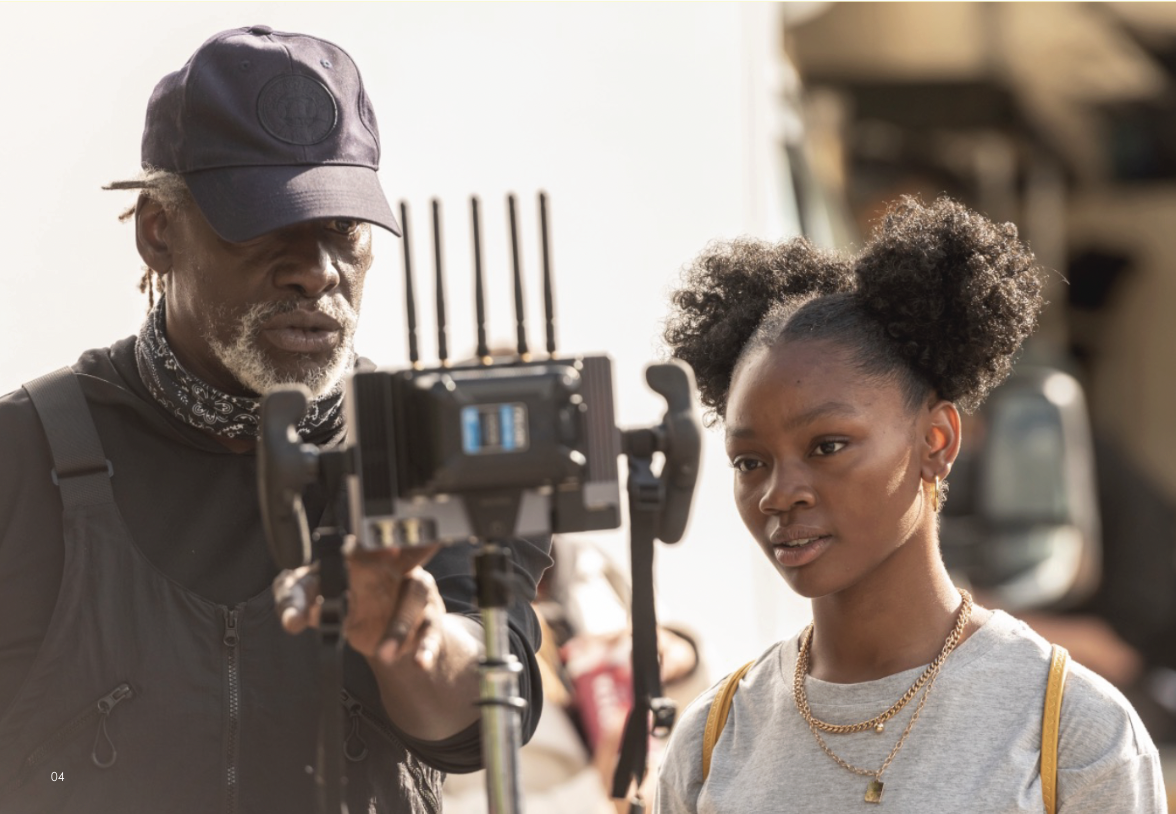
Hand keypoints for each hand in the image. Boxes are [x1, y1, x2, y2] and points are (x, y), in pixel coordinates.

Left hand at [273, 544, 446, 669]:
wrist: (374, 639)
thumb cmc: (341, 607)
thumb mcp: (311, 602)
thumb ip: (296, 605)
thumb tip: (292, 619)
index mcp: (363, 556)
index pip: (366, 543)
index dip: (372, 542)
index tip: (373, 546)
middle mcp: (393, 568)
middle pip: (405, 556)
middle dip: (408, 552)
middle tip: (392, 557)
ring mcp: (413, 591)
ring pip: (415, 598)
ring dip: (401, 626)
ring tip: (385, 654)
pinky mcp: (426, 618)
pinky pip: (431, 630)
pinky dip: (427, 646)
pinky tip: (420, 661)